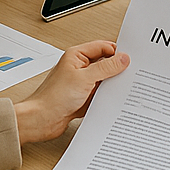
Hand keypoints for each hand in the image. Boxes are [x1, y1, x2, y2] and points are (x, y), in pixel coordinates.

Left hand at [14, 41, 128, 143]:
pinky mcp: (81, 98)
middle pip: (104, 63)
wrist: (39, 121)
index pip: (103, 47)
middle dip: (115, 69)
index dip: (116, 52)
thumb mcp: (84, 79)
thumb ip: (106, 67)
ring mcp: (80, 83)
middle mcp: (78, 68)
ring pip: (102, 80)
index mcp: (77, 56)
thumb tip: (122, 58)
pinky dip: (105, 97)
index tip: (130, 59)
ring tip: (121, 88)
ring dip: (110, 85)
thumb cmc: (52, 98)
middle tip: (129, 74)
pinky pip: (98, 94)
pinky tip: (111, 101)